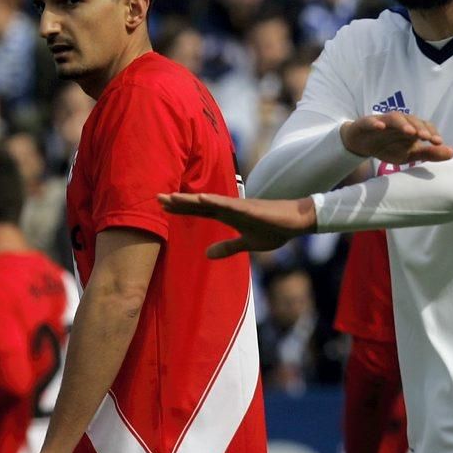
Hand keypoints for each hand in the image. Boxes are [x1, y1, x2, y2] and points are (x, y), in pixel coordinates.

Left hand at [157, 193, 316, 258]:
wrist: (296, 222)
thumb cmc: (274, 229)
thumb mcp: (248, 243)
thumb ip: (228, 247)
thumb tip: (207, 255)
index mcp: (229, 216)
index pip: (200, 212)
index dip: (182, 209)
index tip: (163, 207)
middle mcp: (230, 208)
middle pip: (199, 205)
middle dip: (178, 202)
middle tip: (156, 197)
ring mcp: (239, 207)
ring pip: (210, 202)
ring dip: (190, 200)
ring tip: (172, 198)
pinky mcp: (250, 209)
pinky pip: (229, 205)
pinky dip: (215, 201)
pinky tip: (201, 198)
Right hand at [340, 113, 452, 164]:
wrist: (362, 144)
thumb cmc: (388, 147)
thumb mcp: (409, 154)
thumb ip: (429, 153)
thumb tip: (452, 153)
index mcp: (411, 127)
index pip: (424, 126)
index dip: (431, 132)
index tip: (438, 142)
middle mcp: (399, 121)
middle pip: (411, 119)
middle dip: (419, 127)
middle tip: (426, 137)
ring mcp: (383, 121)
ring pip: (394, 118)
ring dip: (402, 124)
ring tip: (410, 132)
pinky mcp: (366, 123)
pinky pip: (371, 121)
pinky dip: (376, 123)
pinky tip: (380, 127)